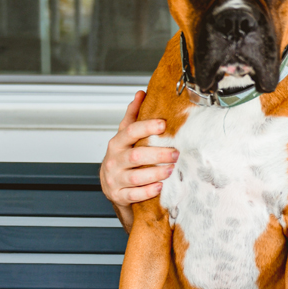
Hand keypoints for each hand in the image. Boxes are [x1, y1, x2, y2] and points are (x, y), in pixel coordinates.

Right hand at [100, 92, 178, 218]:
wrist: (111, 186)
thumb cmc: (122, 158)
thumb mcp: (125, 137)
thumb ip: (132, 116)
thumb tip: (141, 93)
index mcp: (117, 144)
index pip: (130, 131)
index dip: (146, 127)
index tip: (164, 124)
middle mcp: (114, 161)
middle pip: (135, 156)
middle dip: (157, 154)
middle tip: (176, 153)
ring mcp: (115, 179)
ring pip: (135, 177)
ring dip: (155, 173)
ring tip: (171, 169)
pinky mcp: (119, 195)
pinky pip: (134, 195)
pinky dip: (148, 191)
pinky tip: (160, 187)